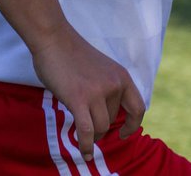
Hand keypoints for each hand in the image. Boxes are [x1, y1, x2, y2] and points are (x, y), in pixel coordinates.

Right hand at [31, 25, 144, 162]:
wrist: (53, 39)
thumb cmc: (71, 53)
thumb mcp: (101, 68)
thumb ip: (107, 87)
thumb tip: (106, 114)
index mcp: (121, 76)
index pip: (138, 108)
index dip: (133, 124)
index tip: (124, 133)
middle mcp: (114, 85)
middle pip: (113, 120)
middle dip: (102, 127)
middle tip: (89, 126)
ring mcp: (97, 92)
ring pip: (101, 127)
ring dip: (94, 136)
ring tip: (84, 136)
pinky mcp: (79, 99)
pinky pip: (87, 131)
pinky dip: (86, 145)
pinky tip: (84, 153)